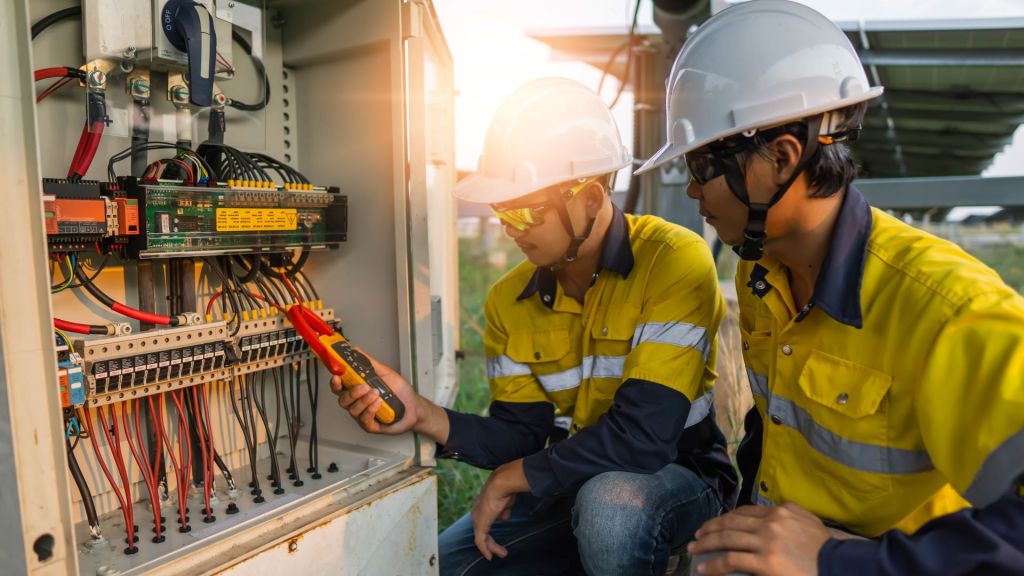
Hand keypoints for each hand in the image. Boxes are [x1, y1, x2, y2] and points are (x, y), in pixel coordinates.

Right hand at [330, 351, 419, 434]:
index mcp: (357, 390)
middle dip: (352, 393)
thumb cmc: (399, 391)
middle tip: (364, 387)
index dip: (335, 383)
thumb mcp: (384, 372)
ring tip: (376, 393)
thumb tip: (355, 350)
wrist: (414, 406)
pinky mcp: (371, 426)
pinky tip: (378, 403)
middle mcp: (357, 403)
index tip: (336, 377)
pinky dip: (370, 410)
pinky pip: (364, 420)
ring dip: (364, 401)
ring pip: (353, 410)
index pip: (339, 387)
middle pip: (343, 400)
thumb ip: (368, 362)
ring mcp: (363, 416)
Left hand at [471, 460, 528, 560]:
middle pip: (482, 532)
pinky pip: (480, 541)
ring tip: (503, 553)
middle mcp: (476, 514)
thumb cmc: (505, 491)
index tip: (497, 541)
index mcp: (481, 507)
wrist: (501, 486)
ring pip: (482, 538)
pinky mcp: (480, 525)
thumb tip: (504, 517)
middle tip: (502, 552)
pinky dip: (485, 549)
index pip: (484, 523)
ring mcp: (477, 520)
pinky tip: (490, 556)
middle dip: (491, 543)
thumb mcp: (505, 503)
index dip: (489, 532)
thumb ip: (504, 511)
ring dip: (492, 547)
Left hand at [687, 503, 829, 575]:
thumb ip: (791, 513)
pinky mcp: (765, 562)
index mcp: (780, 511)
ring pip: (726, 538)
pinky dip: (713, 563)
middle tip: (696, 535)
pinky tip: (702, 568)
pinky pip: (731, 560)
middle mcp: (770, 523)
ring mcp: (766, 541)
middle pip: (731, 522)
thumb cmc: (826, 549)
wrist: (838, 566)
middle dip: (709, 529)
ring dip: (705, 543)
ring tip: (692, 549)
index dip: (725, 518)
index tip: (714, 524)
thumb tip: (778, 509)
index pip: (744, 512)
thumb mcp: (810, 521)